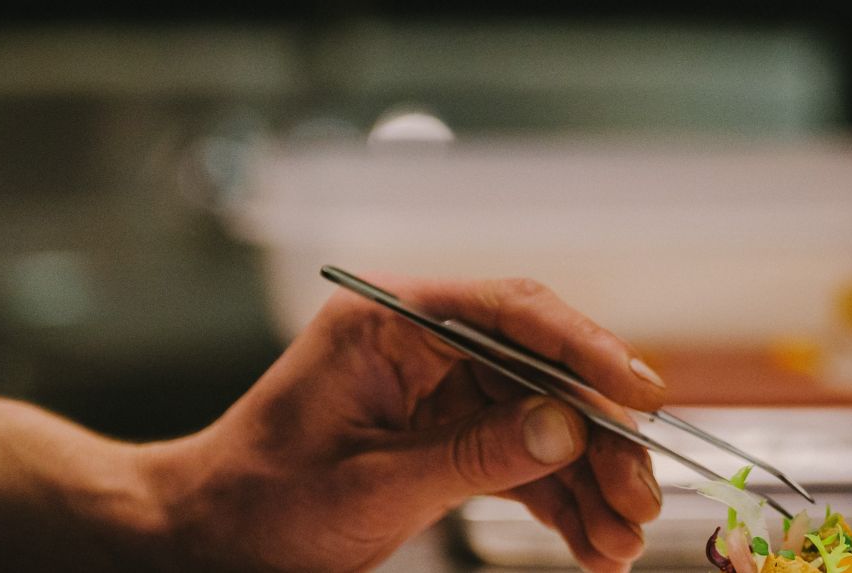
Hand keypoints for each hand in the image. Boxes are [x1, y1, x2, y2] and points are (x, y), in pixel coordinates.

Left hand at [141, 274, 667, 571]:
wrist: (209, 537)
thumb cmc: (264, 500)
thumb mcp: (373, 485)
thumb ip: (473, 454)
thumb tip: (566, 429)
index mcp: (391, 321)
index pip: (508, 312)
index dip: (584, 348)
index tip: (639, 392)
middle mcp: (421, 343)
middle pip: (538, 369)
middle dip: (596, 434)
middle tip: (642, 492)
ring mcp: (435, 388)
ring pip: (538, 418)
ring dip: (587, 478)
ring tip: (623, 537)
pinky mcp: (442, 433)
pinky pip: (516, 456)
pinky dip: (556, 500)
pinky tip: (591, 540)